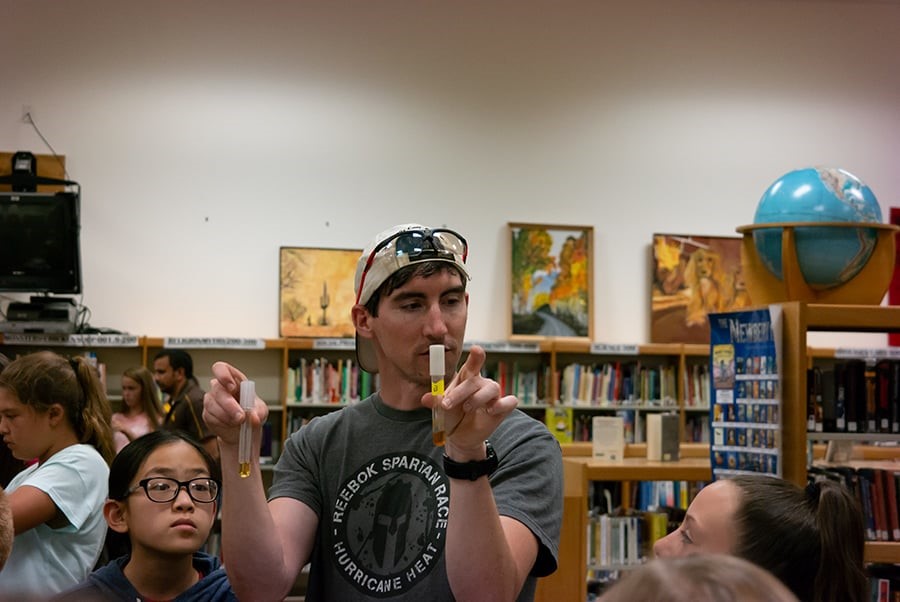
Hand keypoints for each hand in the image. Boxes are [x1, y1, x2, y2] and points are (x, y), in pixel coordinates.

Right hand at [203, 361, 267, 445]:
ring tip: (238, 422)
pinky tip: (230, 425)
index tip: (232, 388)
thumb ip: (259, 413)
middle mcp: (220, 387)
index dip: (223, 375)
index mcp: (234, 380)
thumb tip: (254, 417)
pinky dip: (222, 423)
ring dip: (226, 416)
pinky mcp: (207, 413)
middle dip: (229, 404)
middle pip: (217, 389)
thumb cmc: (251, 415)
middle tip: (241, 417)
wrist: (243, 432)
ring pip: (211, 404)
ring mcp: (211, 400)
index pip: (221, 368)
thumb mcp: (261, 412)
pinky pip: (210, 416)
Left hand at [425, 345, 517, 459]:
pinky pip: (510, 401)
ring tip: (466, 408)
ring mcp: (493, 396)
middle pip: (475, 380)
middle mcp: (481, 384)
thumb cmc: (451, 416)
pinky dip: (502, 404)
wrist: (458, 436)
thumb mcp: (441, 409)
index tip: (476, 349)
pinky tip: (490, 410)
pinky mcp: (502, 409)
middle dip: (459, 392)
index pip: (472, 365)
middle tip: (446, 404)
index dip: (476, 357)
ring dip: (477, 398)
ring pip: (493, 388)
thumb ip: (435, 401)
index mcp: (467, 378)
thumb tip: (425, 398)